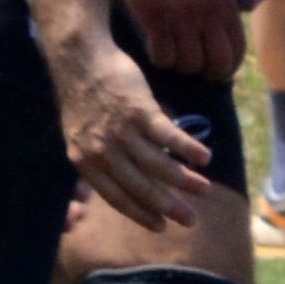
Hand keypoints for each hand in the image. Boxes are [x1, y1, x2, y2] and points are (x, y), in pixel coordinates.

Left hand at [52, 35, 208, 231]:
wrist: (79, 58)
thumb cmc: (84, 96)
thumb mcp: (82, 134)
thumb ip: (100, 158)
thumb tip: (120, 181)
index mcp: (85, 160)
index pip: (116, 196)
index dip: (140, 213)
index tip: (161, 226)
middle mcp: (102, 150)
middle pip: (141, 185)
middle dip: (168, 205)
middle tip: (191, 220)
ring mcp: (120, 130)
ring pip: (157, 164)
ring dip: (184, 180)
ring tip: (205, 189)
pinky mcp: (138, 109)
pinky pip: (167, 135)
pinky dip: (187, 148)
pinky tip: (205, 158)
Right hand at [116, 0, 244, 82]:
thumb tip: (247, 8)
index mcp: (227, 3)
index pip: (236, 49)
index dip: (227, 66)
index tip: (217, 69)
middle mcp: (206, 14)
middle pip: (215, 64)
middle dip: (208, 73)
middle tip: (196, 69)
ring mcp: (180, 17)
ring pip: (188, 64)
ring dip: (181, 64)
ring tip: (175, 54)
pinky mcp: (154, 16)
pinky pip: (162, 55)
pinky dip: (161, 58)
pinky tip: (158, 47)